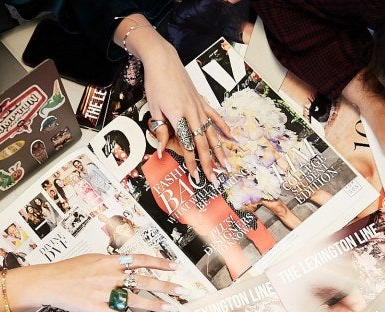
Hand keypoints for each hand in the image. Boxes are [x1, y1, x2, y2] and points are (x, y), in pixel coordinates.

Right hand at [5, 253, 183, 311]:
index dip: (159, 263)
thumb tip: (128, 262)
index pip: (141, 260)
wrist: (50, 282)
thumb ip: (112, 262)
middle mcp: (110, 275)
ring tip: (170, 307)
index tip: (174, 267)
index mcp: (110, 261)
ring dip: (155, 304)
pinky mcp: (97, 307)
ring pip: (136, 299)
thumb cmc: (70, 269)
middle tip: (181, 290)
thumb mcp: (93, 258)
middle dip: (165, 285)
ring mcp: (104, 292)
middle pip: (144, 280)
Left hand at [128, 23, 231, 182]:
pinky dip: (223, 127)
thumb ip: (161, 130)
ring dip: (219, 150)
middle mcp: (192, 112)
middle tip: (214, 178)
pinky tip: (231, 138)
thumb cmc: (156, 84)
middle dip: (208, 162)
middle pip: (202, 142)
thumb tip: (161, 151)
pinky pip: (215, 117)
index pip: (187, 144)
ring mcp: (199, 107)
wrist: (163, 61)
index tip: (195, 175)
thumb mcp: (153, 108)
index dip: (191, 161)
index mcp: (178, 116)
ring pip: (211, 132)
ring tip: (226, 164)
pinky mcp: (202, 101)